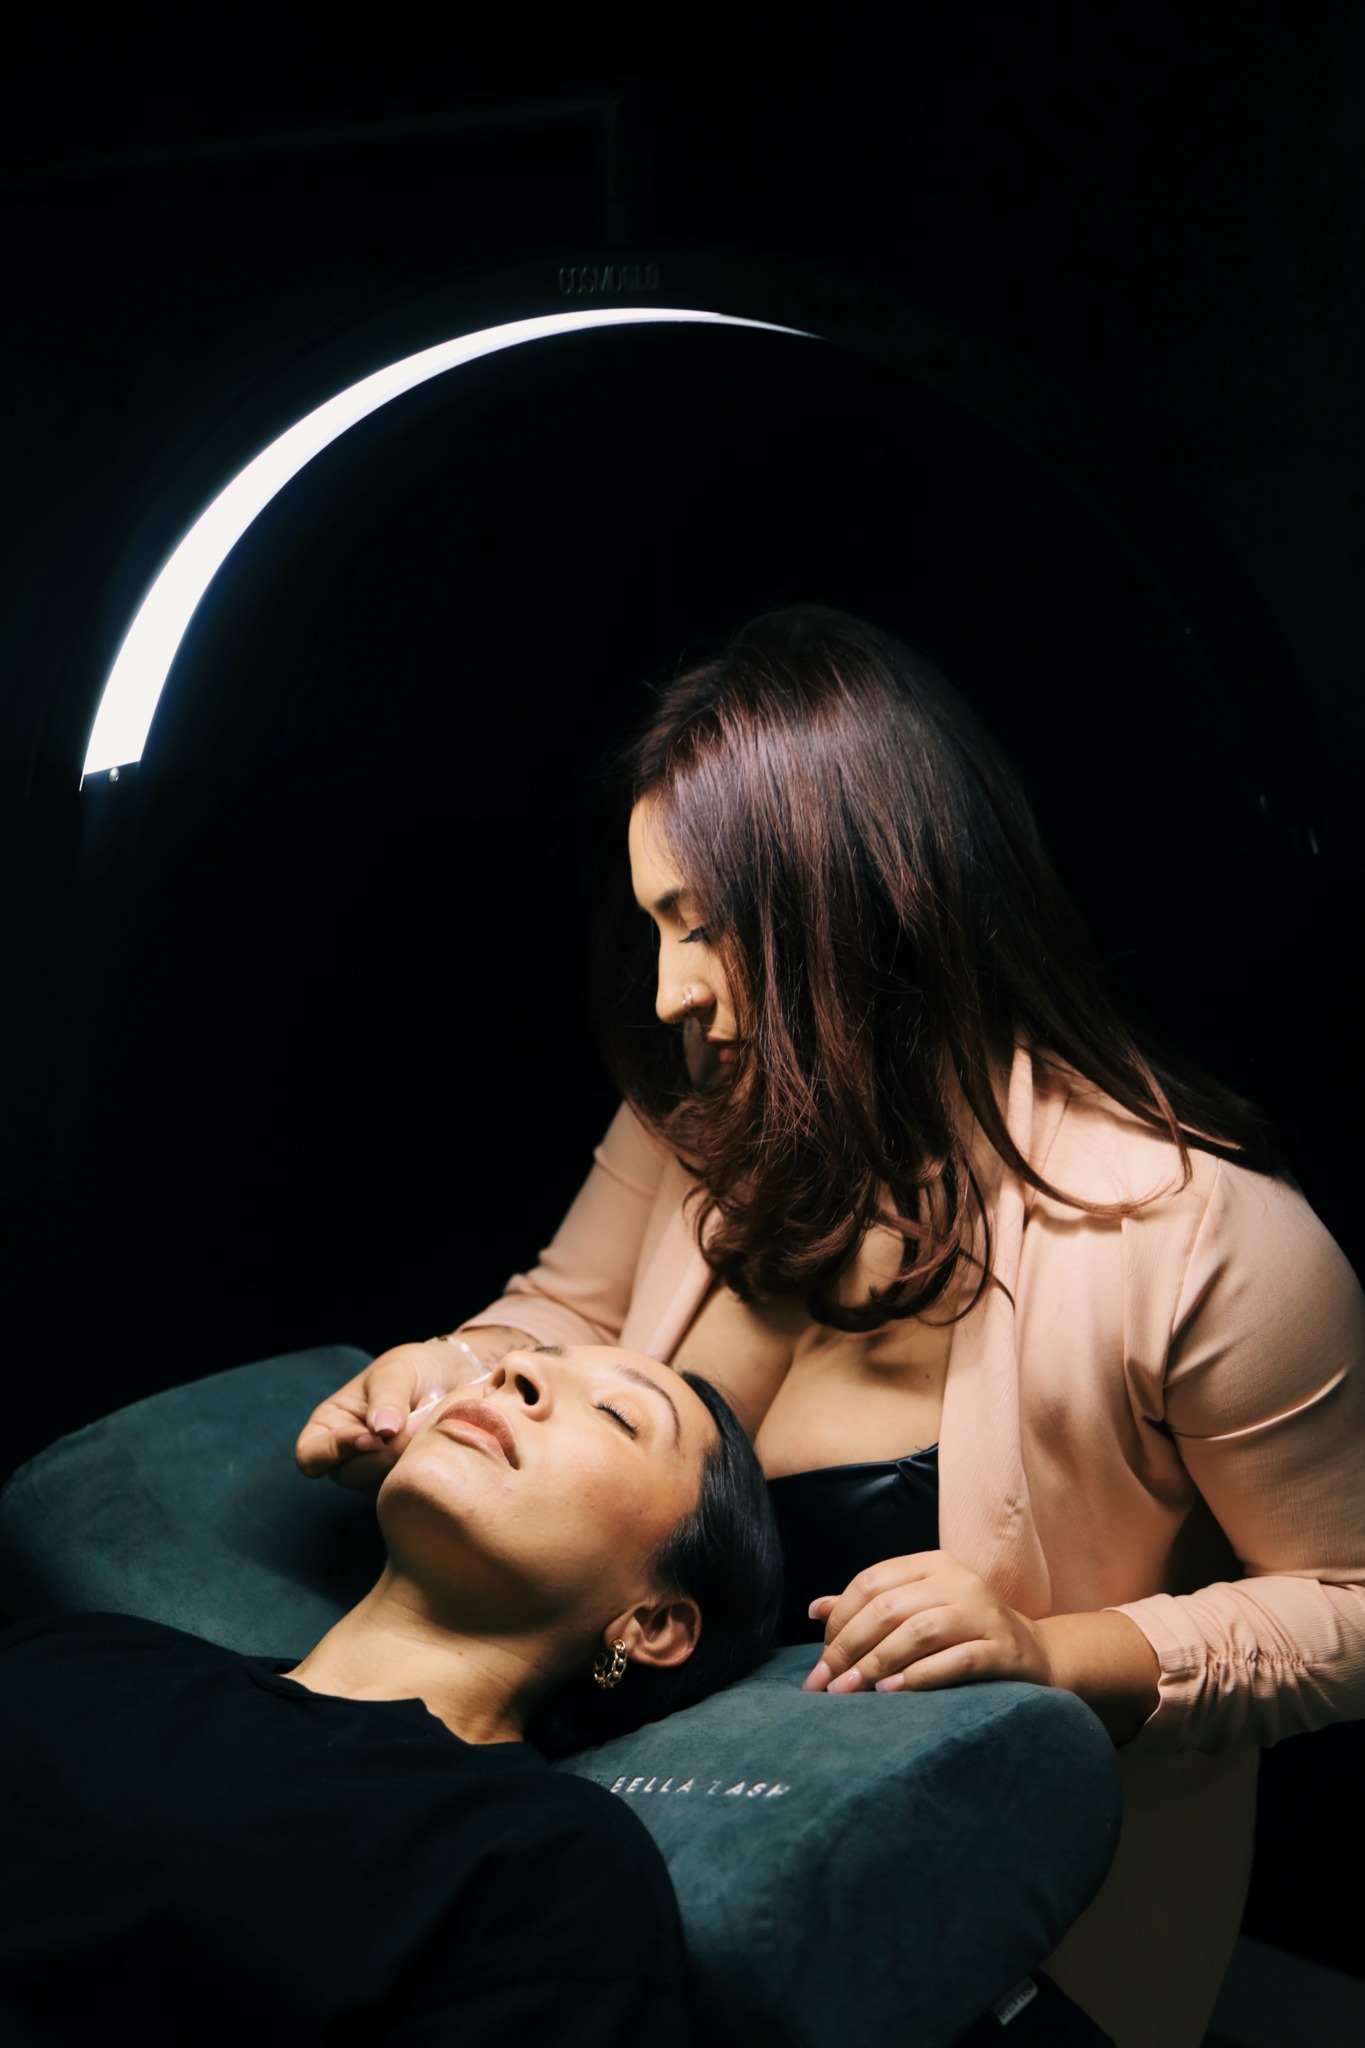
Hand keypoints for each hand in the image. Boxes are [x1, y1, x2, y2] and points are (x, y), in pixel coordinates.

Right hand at [294, 1341, 451, 1490]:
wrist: (452, 1376)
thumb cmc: (413, 1370)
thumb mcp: (396, 1371)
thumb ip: (387, 1397)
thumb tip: (382, 1431)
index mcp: (329, 1425)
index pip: (310, 1456)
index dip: (336, 1450)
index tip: (372, 1435)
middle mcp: (346, 1456)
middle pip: (351, 1475)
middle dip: (388, 1451)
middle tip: (420, 1419)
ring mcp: (375, 1474)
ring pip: (383, 1484)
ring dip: (410, 1454)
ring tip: (430, 1416)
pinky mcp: (403, 1483)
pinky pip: (409, 1486)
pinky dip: (426, 1461)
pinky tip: (436, 1432)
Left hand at [802, 1549, 1053, 1695]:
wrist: (1033, 1653)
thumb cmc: (963, 1633)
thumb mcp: (918, 1609)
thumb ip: (870, 1607)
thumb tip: (815, 1610)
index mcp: (932, 1564)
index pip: (871, 1582)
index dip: (839, 1620)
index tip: (820, 1660)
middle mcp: (958, 1580)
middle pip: (888, 1607)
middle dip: (848, 1647)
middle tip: (825, 1684)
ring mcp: (983, 1612)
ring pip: (918, 1631)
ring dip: (876, 1663)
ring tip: (849, 1692)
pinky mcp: (1002, 1647)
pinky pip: (955, 1659)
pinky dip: (919, 1676)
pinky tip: (891, 1692)